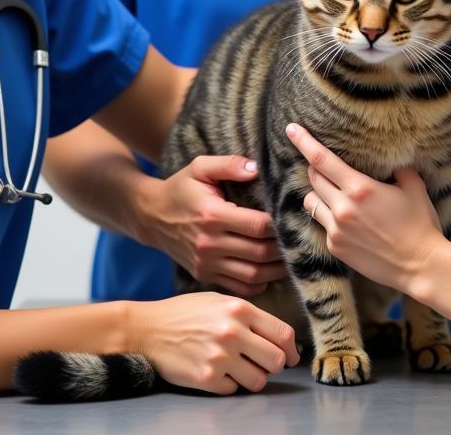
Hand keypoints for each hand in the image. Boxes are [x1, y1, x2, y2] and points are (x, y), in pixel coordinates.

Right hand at [132, 292, 298, 393]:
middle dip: (276, 365)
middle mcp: (233, 332)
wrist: (148, 329)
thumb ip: (248, 315)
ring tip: (238, 367)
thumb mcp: (219, 301)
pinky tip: (216, 371)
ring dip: (253, 377)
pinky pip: (234, 390)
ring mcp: (220, 357)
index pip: (283, 333)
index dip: (292, 349)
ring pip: (259, 380)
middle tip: (265, 364)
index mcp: (240, 309)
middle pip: (277, 360)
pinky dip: (229, 384)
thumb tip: (277, 337)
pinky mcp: (206, 378)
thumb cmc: (186, 313)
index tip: (291, 356)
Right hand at [142, 156, 286, 295]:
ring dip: (276, 269)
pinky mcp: (204, 275)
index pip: (257, 226)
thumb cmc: (180, 188)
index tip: (292, 218)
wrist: (150, 216)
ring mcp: (206, 263)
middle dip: (283, 248)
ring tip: (292, 258)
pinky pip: (238, 286)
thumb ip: (228, 164)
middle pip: (259, 253)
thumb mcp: (199, 167)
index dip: (279, 225)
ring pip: (252, 274)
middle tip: (299, 240)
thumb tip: (256, 169)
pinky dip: (258, 284)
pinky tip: (270, 272)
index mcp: (212, 215)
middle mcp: (209, 243)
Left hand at [285, 124, 445, 291]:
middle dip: (316, 168)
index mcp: (359, 188)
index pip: (322, 159)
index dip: (303, 142)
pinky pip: (322, 225)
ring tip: (332, 194)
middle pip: (313, 178)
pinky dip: (328, 218)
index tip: (290, 129)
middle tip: (325, 166)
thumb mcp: (413, 187)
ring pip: (310, 202)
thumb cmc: (420, 224)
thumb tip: (392, 158)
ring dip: (318, 193)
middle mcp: (342, 208)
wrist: (420, 267)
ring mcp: (336, 230)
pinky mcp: (335, 248)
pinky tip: (346, 221)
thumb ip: (399, 167)